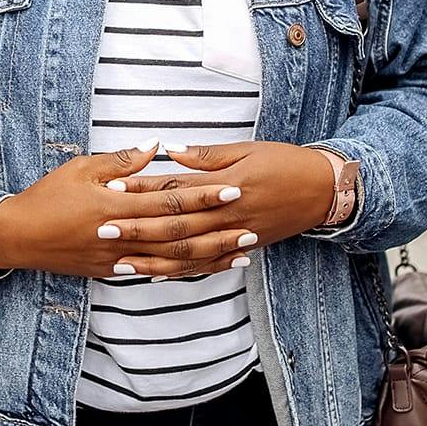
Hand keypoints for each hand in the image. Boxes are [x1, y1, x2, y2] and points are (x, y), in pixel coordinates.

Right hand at [0, 143, 248, 278]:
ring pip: (173, 261)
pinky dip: (183, 271)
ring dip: (209, 257)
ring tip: (240, 253)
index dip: (202, 195)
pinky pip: (156, 274)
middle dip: (216, 231)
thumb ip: (122, 160)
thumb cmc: (47, 197)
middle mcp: (122, 237)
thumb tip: (157, 146)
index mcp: (115, 205)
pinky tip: (204, 268)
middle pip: (178, 234)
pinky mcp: (113, 273)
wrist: (18, 238)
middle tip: (251, 225)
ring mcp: (118, 260)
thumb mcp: (81, 168)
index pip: (169, 199)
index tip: (232, 188)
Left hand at [98, 141, 336, 278]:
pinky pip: (207, 266)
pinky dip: (182, 272)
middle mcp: (227, 215)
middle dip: (137, 228)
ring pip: (188, 253)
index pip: (175, 188)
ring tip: (121, 262)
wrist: (323, 191)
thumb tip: (170, 151)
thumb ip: (207, 155)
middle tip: (102, 231)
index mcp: (225, 185)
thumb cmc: (284, 162)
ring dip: (153, 259)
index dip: (142, 189)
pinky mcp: (242, 249)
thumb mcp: (247, 149)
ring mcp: (235, 236)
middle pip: (174, 224)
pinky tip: (157, 276)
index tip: (111, 190)